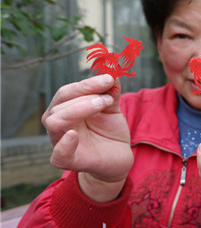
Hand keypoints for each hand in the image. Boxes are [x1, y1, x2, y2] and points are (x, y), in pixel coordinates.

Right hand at [41, 75, 132, 201]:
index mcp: (66, 109)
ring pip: (55, 122)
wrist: (118, 157)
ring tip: (102, 105)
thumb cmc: (109, 131)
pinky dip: (64, 144)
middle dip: (84, 95)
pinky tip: (73, 135)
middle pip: (59, 104)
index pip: (67, 92)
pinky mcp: (69, 161)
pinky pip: (58, 154)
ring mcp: (61, 142)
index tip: (109, 78)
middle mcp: (59, 124)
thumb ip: (110, 90)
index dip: (87, 83)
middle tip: (106, 97)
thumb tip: (112, 67)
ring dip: (78, 110)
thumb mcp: (112, 108)